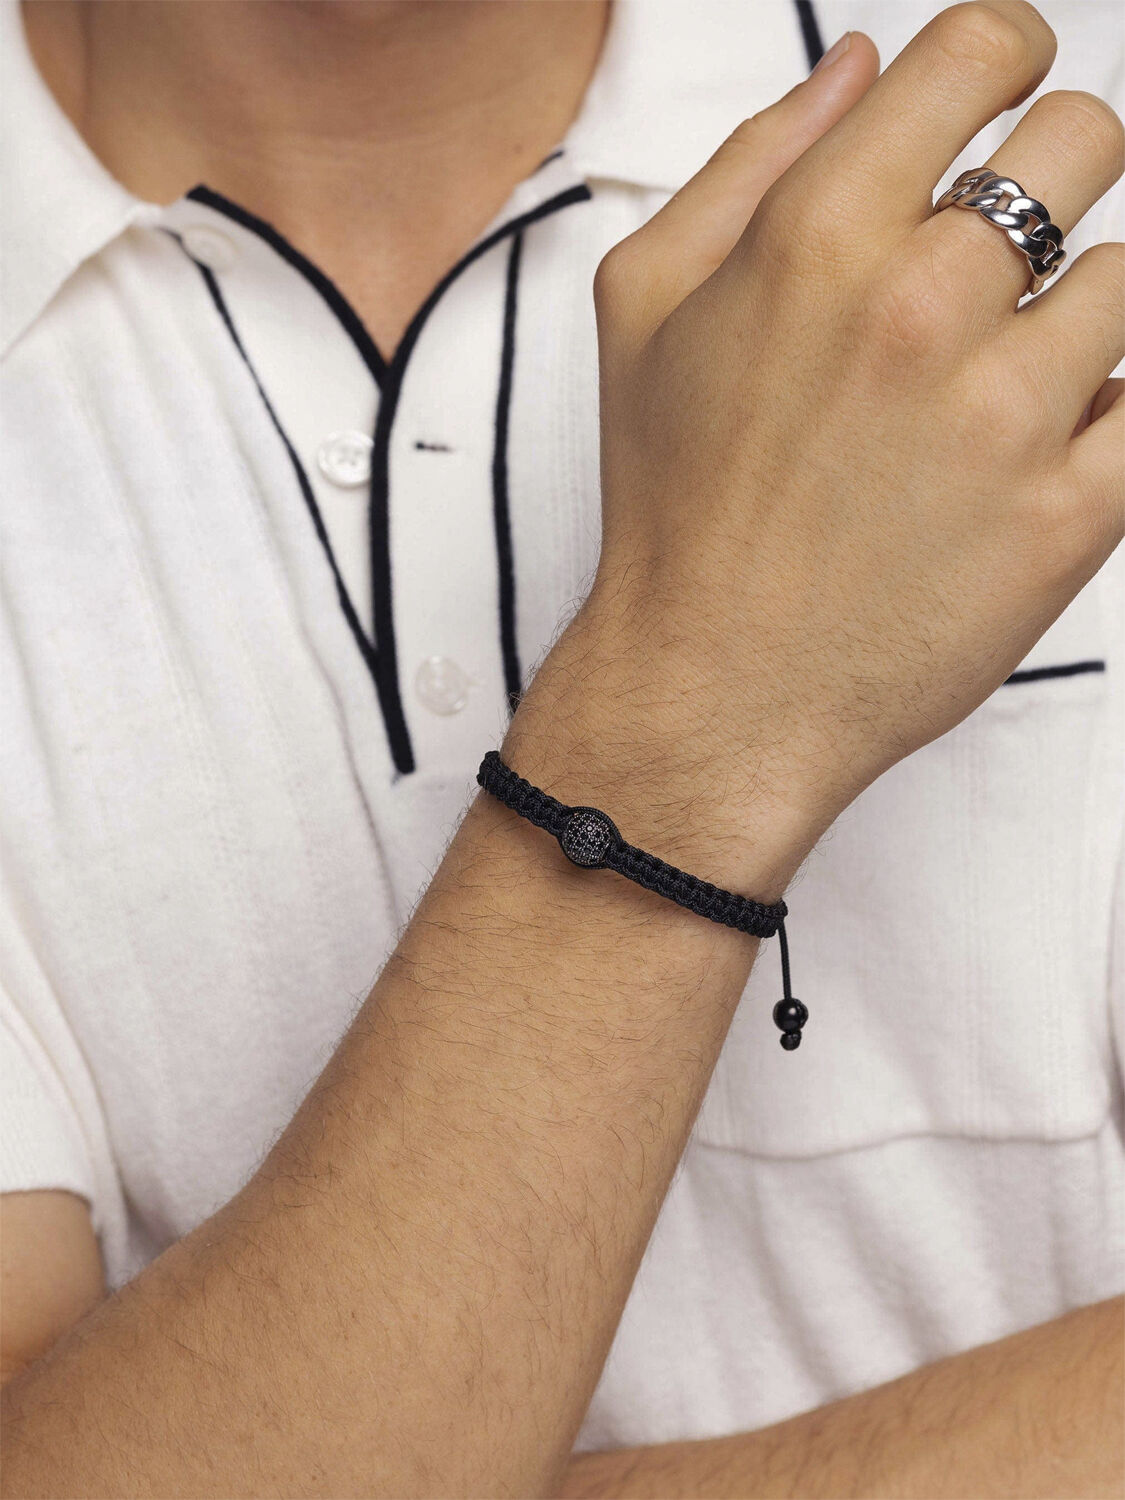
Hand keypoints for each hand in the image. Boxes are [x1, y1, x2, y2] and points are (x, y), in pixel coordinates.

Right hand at [567, 1, 1121, 860]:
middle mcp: (918, 309)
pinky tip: (1040, 447)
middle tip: (999, 259)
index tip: (1003, 93)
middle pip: (1085, 139)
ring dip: (1071, 317)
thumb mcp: (643, 311)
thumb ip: (749, 163)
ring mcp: (1004, 417)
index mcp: (813, 241)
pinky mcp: (1067, 519)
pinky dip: (1108, 417)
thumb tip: (861, 63)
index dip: (1003, 54)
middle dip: (1051, 177)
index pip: (978, 51)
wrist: (711, 693)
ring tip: (996, 387)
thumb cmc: (674, 509)